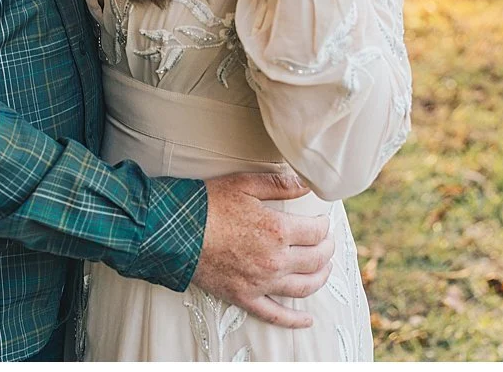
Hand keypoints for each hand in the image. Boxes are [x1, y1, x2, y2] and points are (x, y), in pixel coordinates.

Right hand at [192, 171, 334, 327]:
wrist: (174, 230)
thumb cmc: (207, 203)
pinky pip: (276, 315)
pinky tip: (307, 320)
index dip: (323, 224)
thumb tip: (306, 182)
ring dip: (320, 278)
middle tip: (327, 242)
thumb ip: (278, 184)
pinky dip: (295, 320)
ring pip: (304, 287)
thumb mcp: (243, 184)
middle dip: (327, 250)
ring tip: (325, 269)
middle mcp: (275, 260)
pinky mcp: (245, 297)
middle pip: (316, 260)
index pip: (316, 231)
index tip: (323, 220)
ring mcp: (261, 283)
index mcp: (277, 230)